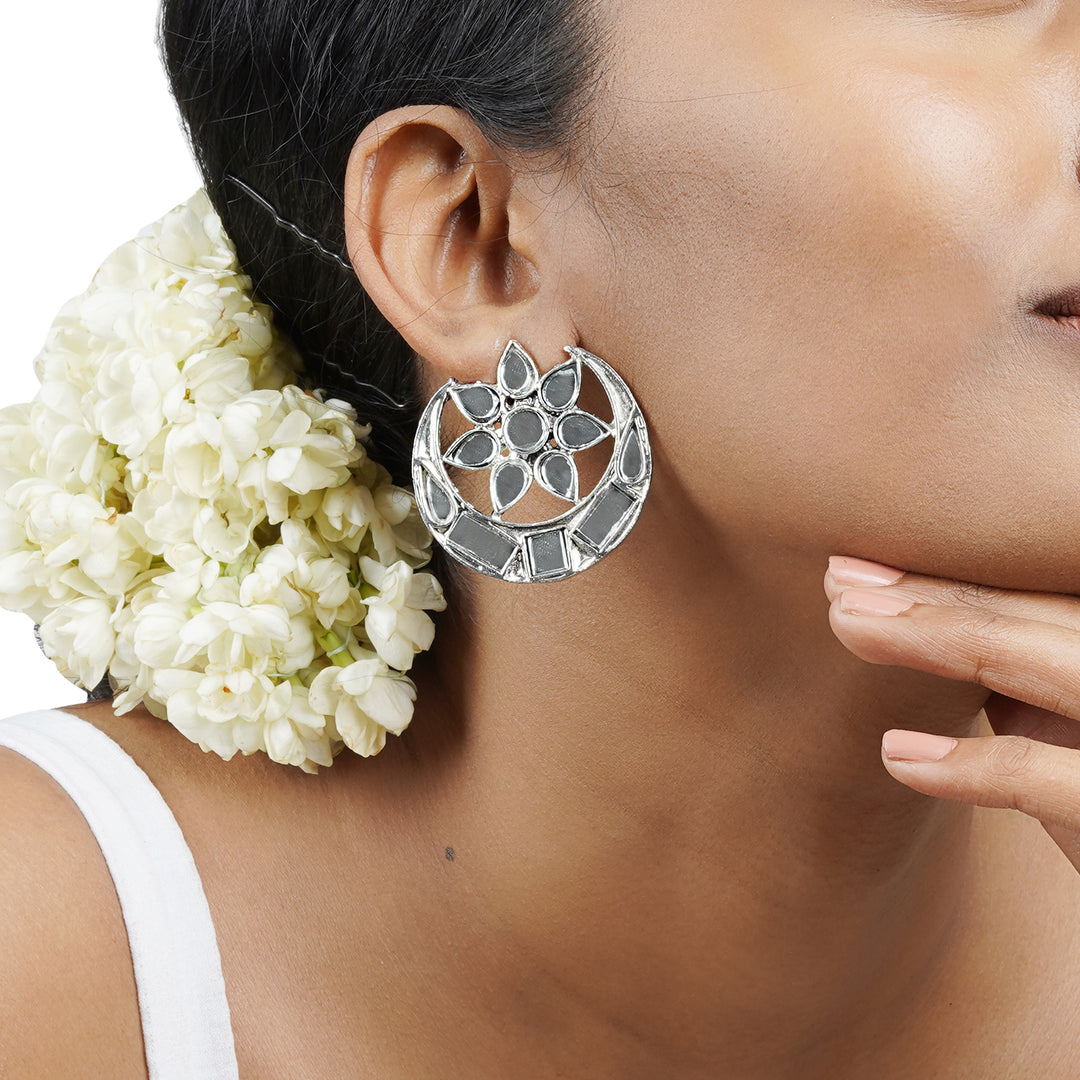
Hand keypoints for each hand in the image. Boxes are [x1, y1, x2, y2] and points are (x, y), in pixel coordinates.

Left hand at [824, 556, 1079, 871]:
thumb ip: (1024, 683)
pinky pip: (1062, 782)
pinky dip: (977, 767)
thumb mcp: (1068, 737)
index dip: (946, 579)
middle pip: (1038, 614)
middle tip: (834, 578)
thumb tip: (926, 629)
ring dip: (942, 638)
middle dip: (933, 593)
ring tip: (846, 625)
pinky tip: (898, 755)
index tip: (855, 568)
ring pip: (1053, 663)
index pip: (1033, 598)